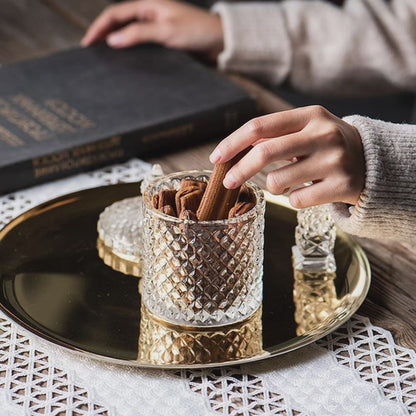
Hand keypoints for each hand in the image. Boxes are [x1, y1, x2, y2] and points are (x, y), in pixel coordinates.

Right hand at [81, 0, 223, 59]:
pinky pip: (141, 42)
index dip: (99, 27)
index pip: (115, 14)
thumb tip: (112, 40)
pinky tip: (126, 60)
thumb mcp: (166, 32)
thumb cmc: (197, 32)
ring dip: (116, 41)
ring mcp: (157, 26)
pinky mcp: (163, 39)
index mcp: (148, 4)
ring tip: (104, 56)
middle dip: (103, 33)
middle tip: (91, 50)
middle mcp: (150, 13)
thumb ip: (139, 34)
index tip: (88, 42)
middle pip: (119, 21)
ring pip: (129, 32)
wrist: (219, 42)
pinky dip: (130, 49)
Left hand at [209, 106, 364, 207]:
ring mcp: (334, 160)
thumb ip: (274, 136)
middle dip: (239, 170)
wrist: (373, 162)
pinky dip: (293, 200)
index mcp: (310, 115)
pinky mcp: (342, 186)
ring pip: (277, 181)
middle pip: (265, 153)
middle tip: (228, 182)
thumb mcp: (306, 130)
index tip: (216, 157)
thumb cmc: (327, 146)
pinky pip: (296, 201)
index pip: (260, 126)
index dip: (233, 142)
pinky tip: (309, 191)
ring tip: (287, 182)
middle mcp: (323, 134)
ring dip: (273, 187)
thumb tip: (234, 149)